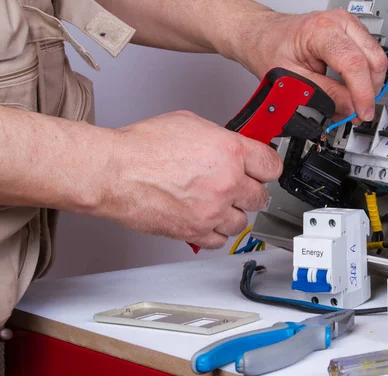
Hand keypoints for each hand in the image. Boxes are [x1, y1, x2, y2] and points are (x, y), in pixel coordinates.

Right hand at [101, 111, 281, 248]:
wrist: (115, 172)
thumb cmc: (143, 147)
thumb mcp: (190, 124)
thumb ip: (219, 138)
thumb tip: (230, 146)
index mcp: (230, 152)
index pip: (272, 166)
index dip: (267, 168)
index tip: (263, 170)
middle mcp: (227, 183)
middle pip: (261, 197)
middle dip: (250, 191)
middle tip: (238, 187)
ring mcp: (213, 211)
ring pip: (243, 222)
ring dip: (233, 214)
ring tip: (218, 204)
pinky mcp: (196, 232)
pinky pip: (220, 240)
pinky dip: (216, 232)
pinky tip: (207, 219)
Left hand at [240, 9, 387, 123]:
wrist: (266, 36)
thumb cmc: (272, 49)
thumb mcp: (292, 78)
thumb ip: (324, 94)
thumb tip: (350, 108)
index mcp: (322, 30)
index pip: (354, 64)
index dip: (362, 93)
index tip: (363, 113)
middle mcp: (340, 22)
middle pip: (374, 60)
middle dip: (369, 91)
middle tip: (358, 113)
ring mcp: (349, 25)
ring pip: (376, 59)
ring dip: (368, 86)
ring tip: (351, 105)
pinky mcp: (352, 34)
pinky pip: (369, 57)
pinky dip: (363, 78)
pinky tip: (351, 92)